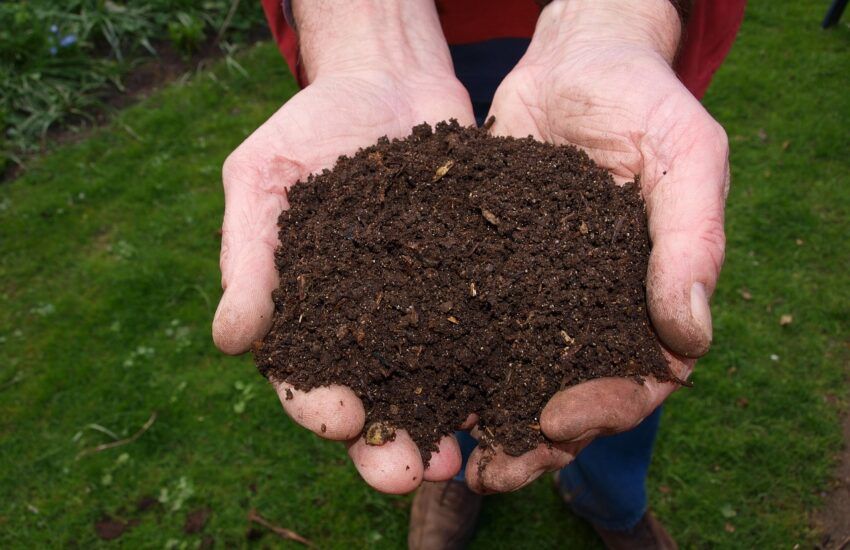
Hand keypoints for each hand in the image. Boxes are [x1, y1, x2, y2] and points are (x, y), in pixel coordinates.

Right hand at [212, 0, 474, 493]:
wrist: (386, 80)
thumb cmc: (310, 127)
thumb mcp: (262, 178)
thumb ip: (248, 256)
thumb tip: (229, 340)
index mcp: (308, 313)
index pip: (304, 376)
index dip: (318, 405)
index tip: (340, 418)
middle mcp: (367, 325)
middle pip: (374, 401)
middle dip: (387, 444)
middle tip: (408, 472)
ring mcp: (424, 308)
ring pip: (434, 384)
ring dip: (446, 426)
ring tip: (463, 457)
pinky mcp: (474, 285)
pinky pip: (486, 334)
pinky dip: (498, 369)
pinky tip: (515, 394)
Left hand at [464, 0, 729, 492]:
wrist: (573, 60)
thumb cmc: (642, 100)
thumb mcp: (685, 156)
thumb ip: (692, 240)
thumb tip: (691, 338)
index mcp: (649, 298)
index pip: (638, 379)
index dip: (604, 409)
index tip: (558, 420)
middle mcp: (591, 308)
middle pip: (568, 396)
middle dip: (533, 440)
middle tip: (491, 471)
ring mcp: (537, 294)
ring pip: (513, 374)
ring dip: (483, 418)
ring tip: (444, 452)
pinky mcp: (487, 271)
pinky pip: (467, 325)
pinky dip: (443, 360)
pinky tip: (411, 385)